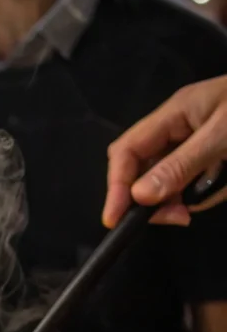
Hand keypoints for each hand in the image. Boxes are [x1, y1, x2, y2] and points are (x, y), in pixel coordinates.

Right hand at [104, 76, 226, 227]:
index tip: (117, 218)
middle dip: (154, 196)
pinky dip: (208, 192)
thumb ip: (183, 165)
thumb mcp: (225, 136)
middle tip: (178, 218)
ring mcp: (197, 142)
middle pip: (144, 168)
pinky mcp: (215, 156)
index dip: (116, 185)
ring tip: (216, 192)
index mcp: (175, 113)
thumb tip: (140, 196)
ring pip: (170, 181)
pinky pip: (197, 182)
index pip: (127, 150)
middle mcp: (180, 127)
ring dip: (186, 197)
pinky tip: (226, 184)